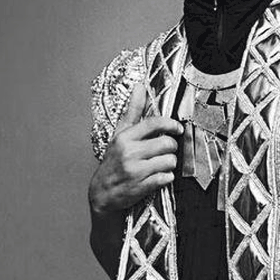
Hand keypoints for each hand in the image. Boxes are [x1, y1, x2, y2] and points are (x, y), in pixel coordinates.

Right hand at [88, 83, 182, 215]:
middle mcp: (130, 153)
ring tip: (161, 163)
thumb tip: (140, 87)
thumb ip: (133, 111)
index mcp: (125, 138)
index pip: (154, 124)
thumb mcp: (120, 134)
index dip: (171, 124)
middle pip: (167, 143)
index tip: (177, 128)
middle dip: (171, 147)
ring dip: (170, 163)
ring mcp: (136, 171)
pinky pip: (166, 178)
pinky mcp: (141, 187)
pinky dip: (166, 177)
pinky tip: (158, 176)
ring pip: (170, 161)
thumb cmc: (113, 161)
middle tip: (166, 149)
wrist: (101, 193)